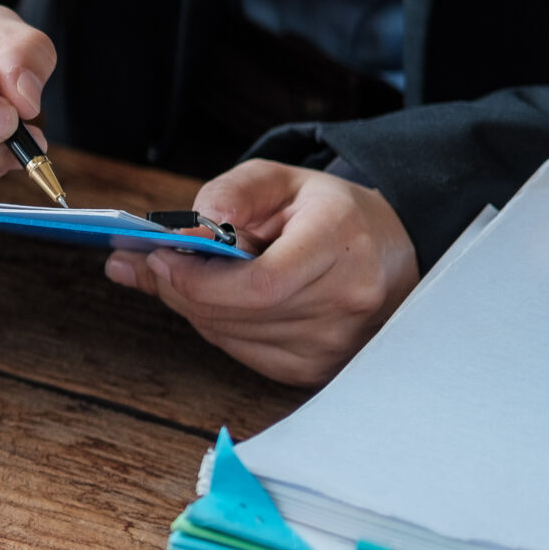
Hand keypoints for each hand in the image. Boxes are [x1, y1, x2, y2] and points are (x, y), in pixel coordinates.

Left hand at [104, 160, 419, 385]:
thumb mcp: (279, 181)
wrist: (390, 251)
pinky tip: (225, 300)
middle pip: (239, 313)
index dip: (198, 279)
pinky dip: (220, 326)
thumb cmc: (330, 213)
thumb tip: (173, 234)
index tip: (161, 257)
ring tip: (195, 276)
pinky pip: (245, 353)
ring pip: (233, 336)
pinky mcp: (320, 368)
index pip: (260, 284)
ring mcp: (337, 342)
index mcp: (341, 243)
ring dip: (197, 308)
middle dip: (183, 290)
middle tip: (158, 264)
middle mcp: (348, 298)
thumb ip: (227, 195)